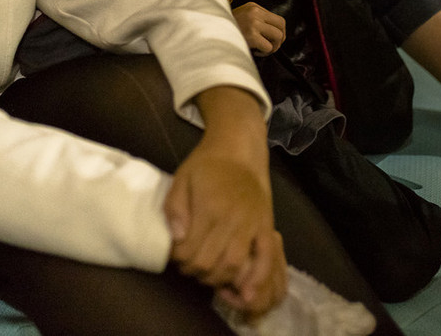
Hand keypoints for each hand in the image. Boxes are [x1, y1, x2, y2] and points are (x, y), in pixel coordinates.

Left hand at [164, 87, 286, 314]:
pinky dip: (257, 277)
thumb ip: (174, 208)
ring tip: (207, 271)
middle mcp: (232, 219)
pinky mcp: (267, 227)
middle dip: (193, 270)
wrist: (240, 150)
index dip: (177, 257)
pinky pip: (266, 258)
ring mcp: (252, 224)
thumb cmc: (207, 164)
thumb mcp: (182, 179)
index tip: (174, 252)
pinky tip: (246, 291)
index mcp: (209, 207)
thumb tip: (176, 239)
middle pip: (210, 264)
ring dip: (217, 278)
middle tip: (187, 264)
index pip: (189, 250)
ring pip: (233, 266)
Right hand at [232, 2, 285, 56]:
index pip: (278, 19)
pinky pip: (268, 47)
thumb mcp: (242, 17)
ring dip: (273, 47)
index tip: (273, 40)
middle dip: (280, 39)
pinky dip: (264, 52)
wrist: (211, 32)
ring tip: (262, 50)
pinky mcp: (251, 35)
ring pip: (278, 36)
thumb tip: (276, 33)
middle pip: (281, 25)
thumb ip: (257, 20)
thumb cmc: (228, 29)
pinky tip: (255, 52)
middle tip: (272, 47)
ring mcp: (253, 23)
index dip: (279, 31)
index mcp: (253, 6)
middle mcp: (255, 12)